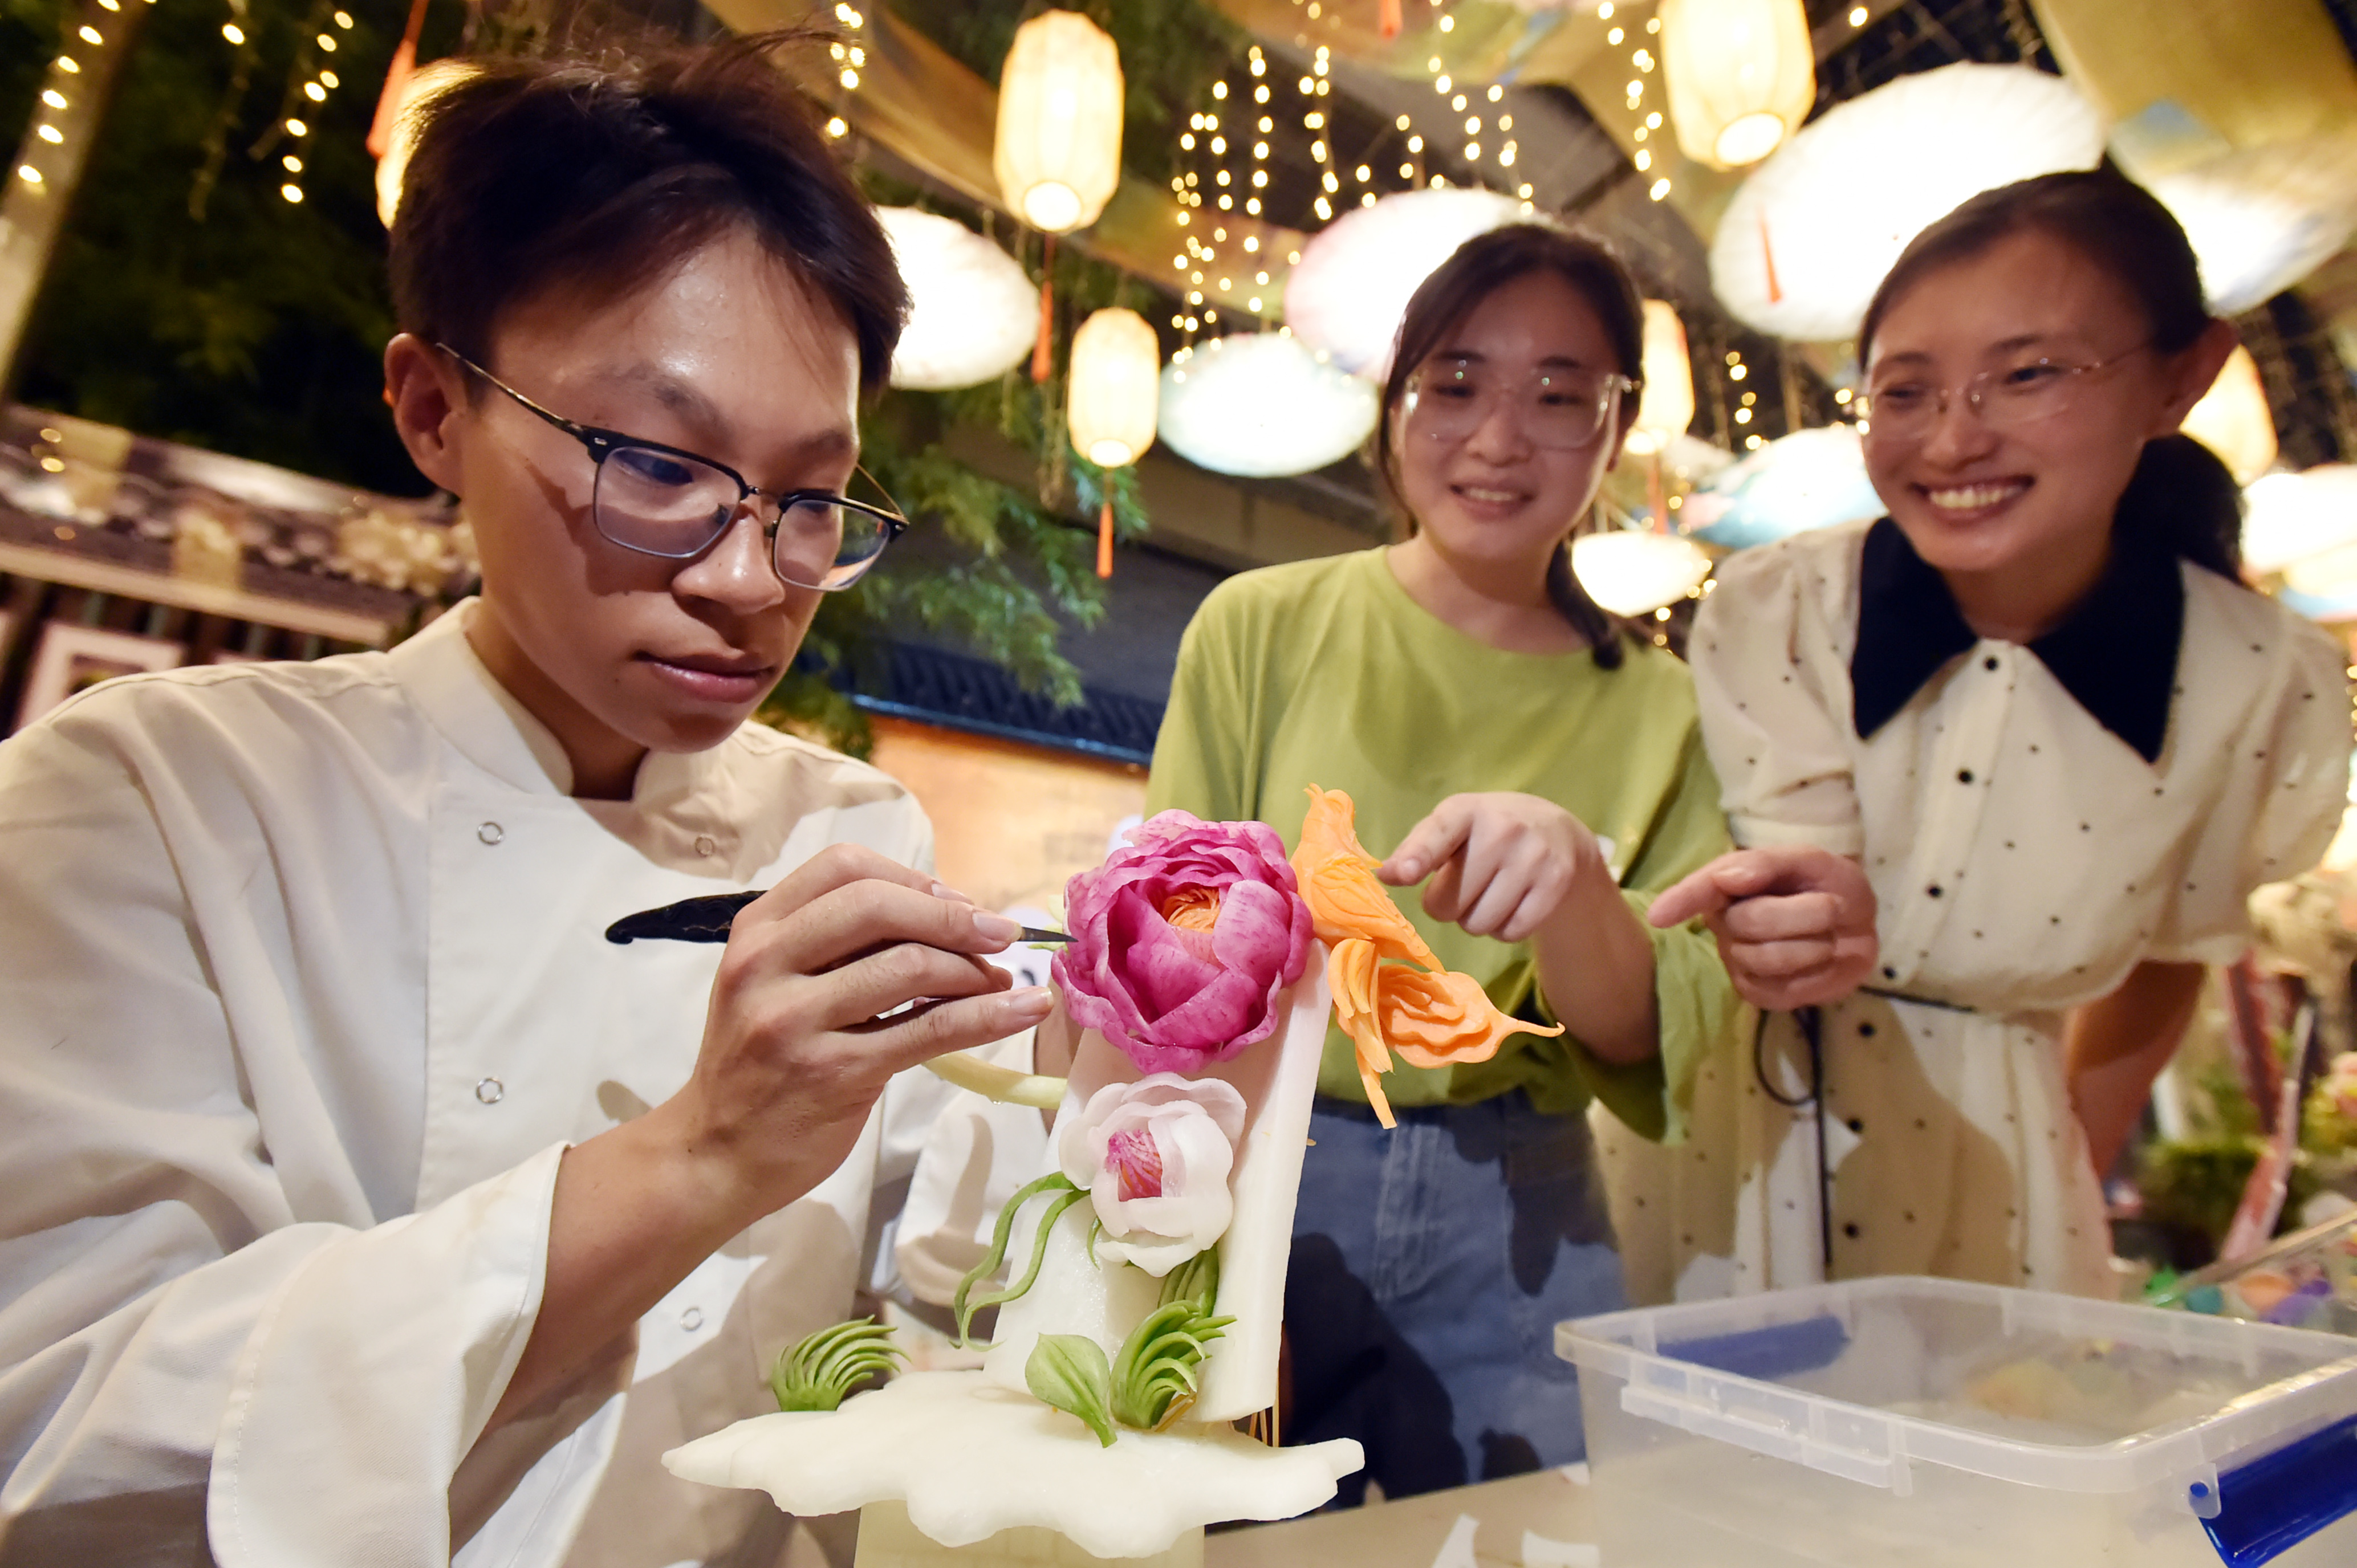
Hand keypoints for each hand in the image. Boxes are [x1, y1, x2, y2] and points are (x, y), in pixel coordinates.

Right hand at [665, 843, 1054, 1224]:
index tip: (957, 902)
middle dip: (955, 916)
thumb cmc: (761, 1063)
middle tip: (1001, 936)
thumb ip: (840, 945)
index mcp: (757, 931)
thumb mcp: (777, 984)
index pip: (844, 867)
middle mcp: (767, 965)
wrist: (716, 1153)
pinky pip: (930, 1030)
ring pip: (909, 965)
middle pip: (879, 905)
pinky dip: (989, 1015)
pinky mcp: (834, 1073)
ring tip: (1002, 982)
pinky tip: (1025, 1009)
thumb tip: (953, 914)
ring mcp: (795, 1020)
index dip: (913, 878)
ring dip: (975, 970)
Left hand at [1378, 792, 1604, 942]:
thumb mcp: (1451, 828)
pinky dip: (1504, 929)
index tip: (1404, 874)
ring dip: (1476, 920)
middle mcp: (1503, 829)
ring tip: (1490, 893)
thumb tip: (1386, 876)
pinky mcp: (1556, 883)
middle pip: (1449, 903)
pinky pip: (1510, 932)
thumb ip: (1415, 850)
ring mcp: (1533, 856)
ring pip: (1479, 924)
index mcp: (1466, 810)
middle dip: (1449, 905)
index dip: (1418, 857)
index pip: (1438, 834)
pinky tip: (1512, 903)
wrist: (1556, 831)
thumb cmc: (1486, 832)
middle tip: (1466, 885)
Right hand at [1649, 845, 1877, 1011]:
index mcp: (1729, 884)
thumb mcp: (1811, 861)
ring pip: (1767, 958)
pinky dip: (1817, 973)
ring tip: (1829, 934)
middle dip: (1803, 914)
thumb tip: (1729, 877)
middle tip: (1833, 906)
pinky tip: (1822, 960)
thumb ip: (1771, 863)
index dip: (1681, 901)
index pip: (1699, 891)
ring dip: (1815, 944)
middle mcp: (1724, 924)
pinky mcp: (1760, 994)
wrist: (1858, 925)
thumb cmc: (1828, 885)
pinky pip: (1784, 989)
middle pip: (1748, 923)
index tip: (1658, 916)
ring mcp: (1739, 962)